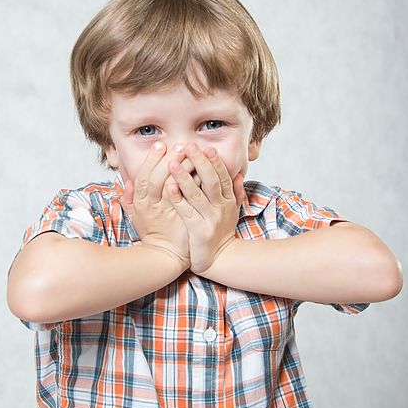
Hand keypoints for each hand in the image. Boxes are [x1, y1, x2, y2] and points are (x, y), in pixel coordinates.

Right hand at [120, 142, 191, 269]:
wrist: (166, 257)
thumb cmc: (152, 234)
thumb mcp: (134, 217)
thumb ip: (128, 199)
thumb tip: (125, 181)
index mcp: (141, 203)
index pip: (144, 177)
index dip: (151, 160)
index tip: (160, 145)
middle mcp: (153, 207)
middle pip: (159, 178)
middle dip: (170, 159)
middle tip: (180, 145)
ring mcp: (170, 212)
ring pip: (176, 186)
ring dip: (185, 168)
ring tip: (193, 153)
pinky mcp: (185, 218)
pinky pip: (191, 197)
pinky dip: (196, 183)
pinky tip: (203, 171)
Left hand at [166, 144, 245, 273]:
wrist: (220, 261)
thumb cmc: (221, 233)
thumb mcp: (232, 212)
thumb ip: (236, 193)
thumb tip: (238, 174)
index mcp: (229, 201)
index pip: (222, 177)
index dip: (215, 162)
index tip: (207, 148)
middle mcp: (222, 208)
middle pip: (211, 181)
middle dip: (200, 162)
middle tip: (189, 146)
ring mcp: (211, 219)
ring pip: (197, 194)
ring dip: (184, 177)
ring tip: (173, 163)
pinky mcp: (200, 231)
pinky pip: (187, 211)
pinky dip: (178, 198)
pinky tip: (170, 187)